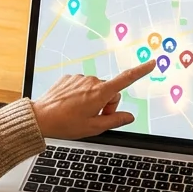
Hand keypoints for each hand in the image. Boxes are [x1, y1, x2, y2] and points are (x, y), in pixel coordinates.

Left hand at [30, 60, 155, 138]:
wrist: (41, 117)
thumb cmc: (65, 124)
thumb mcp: (94, 128)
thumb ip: (115, 121)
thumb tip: (129, 116)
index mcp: (99, 93)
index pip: (125, 79)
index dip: (140, 71)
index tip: (151, 63)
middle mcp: (91, 81)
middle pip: (110, 92)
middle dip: (106, 104)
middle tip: (93, 118)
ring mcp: (79, 78)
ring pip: (96, 89)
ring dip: (93, 100)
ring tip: (79, 113)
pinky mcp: (70, 78)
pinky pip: (82, 86)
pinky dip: (81, 95)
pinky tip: (71, 105)